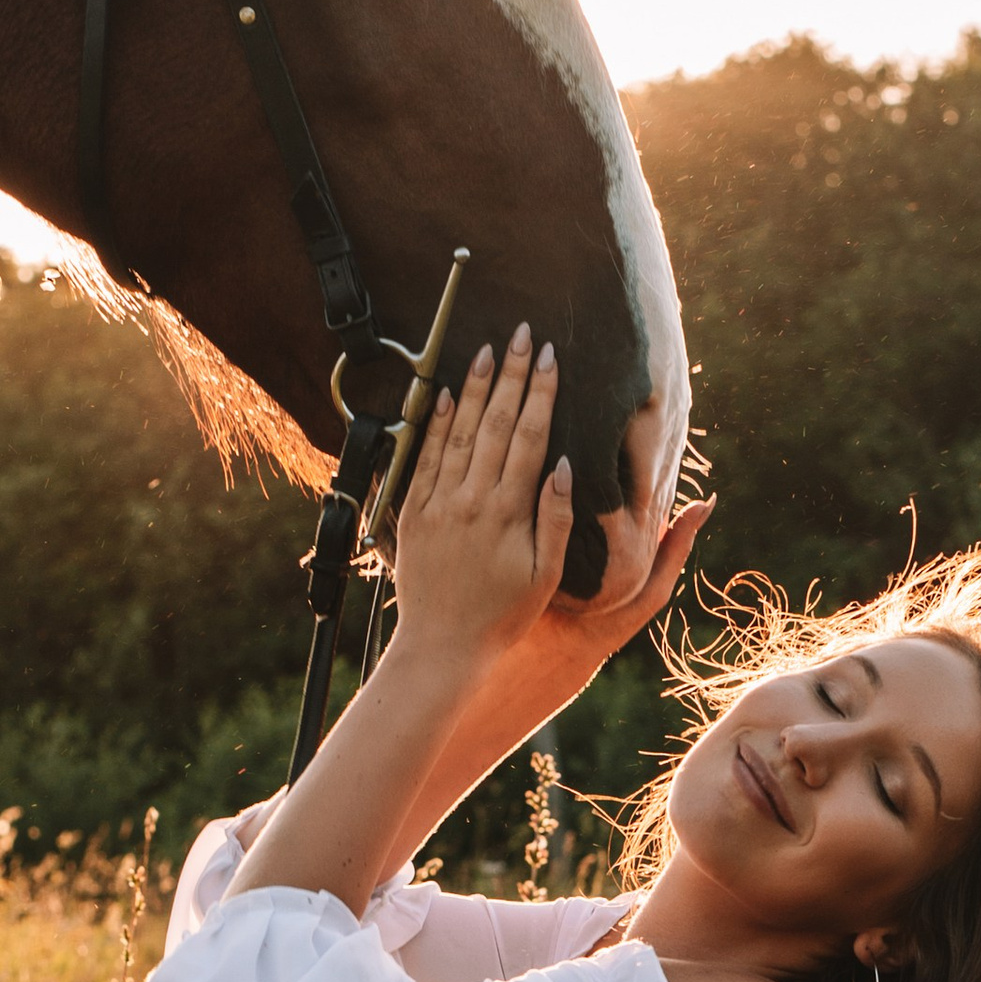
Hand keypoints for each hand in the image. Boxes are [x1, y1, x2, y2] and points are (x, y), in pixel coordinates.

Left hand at [393, 326, 708, 716]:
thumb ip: (557, 519)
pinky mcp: (413, 511)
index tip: (550, 357)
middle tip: (523, 335)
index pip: (531, 437)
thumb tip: (566, 466)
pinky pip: (426, 456)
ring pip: (460, 431)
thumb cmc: (502, 616)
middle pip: (496, 423)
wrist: (441, 646)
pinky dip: (437, 422)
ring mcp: (439, 503)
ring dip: (476, 387)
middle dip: (512, 374)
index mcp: (508, 513)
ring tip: (489, 350)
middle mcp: (472, 500)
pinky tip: (449, 393)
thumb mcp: (546, 576)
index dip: (542, 393)